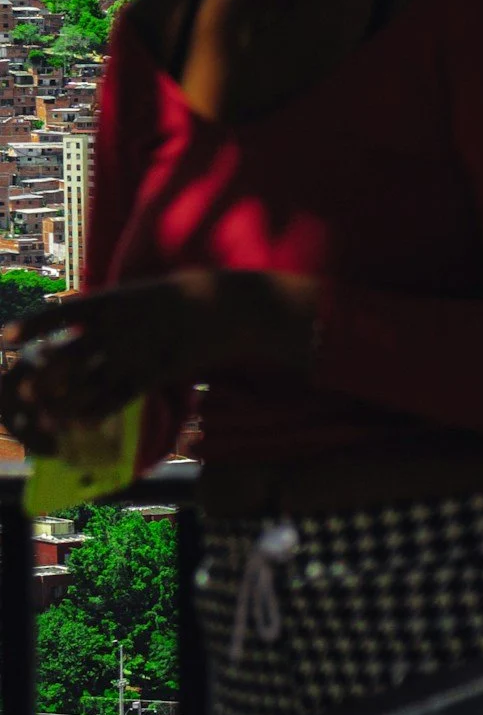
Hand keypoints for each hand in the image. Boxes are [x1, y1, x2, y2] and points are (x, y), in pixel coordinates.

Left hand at [1, 271, 315, 449]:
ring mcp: (137, 351)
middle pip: (69, 355)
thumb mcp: (140, 292)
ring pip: (90, 381)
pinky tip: (80, 423)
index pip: (61, 314)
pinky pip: (121, 395)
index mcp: (112, 302)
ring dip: (64, 401)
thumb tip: (74, 311)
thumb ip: (109, 308)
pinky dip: (98, 411)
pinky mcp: (157, 372)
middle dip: (43, 374)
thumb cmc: (185, 296)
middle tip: (20, 389)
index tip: (5, 337)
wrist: (229, 307)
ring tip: (42, 417)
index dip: (32, 326)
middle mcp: (118, 328)